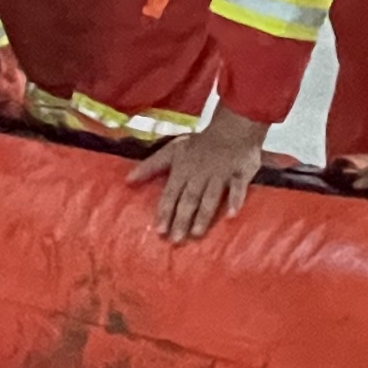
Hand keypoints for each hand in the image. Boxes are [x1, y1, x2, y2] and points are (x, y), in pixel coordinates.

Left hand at [131, 108, 269, 242]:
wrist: (232, 127)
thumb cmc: (199, 143)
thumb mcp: (172, 151)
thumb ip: (150, 166)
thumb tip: (127, 180)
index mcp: (183, 170)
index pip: (171, 194)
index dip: (165, 212)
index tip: (160, 231)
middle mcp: (200, 175)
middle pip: (189, 199)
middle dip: (182, 219)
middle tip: (176, 240)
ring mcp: (220, 174)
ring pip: (210, 197)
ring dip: (203, 215)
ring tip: (197, 233)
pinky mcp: (240, 173)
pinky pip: (238, 187)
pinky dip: (235, 200)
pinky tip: (231, 215)